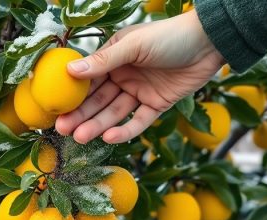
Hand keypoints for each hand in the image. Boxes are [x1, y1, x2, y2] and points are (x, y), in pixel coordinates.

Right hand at [55, 10, 225, 143]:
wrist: (209, 42)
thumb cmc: (169, 36)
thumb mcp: (133, 46)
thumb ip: (103, 61)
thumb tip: (69, 70)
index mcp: (114, 58)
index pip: (88, 80)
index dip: (73, 96)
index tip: (57, 110)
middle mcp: (124, 76)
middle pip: (98, 100)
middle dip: (81, 116)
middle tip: (63, 131)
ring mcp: (140, 92)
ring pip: (114, 113)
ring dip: (97, 126)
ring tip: (81, 137)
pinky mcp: (157, 105)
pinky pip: (138, 121)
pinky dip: (125, 130)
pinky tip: (109, 137)